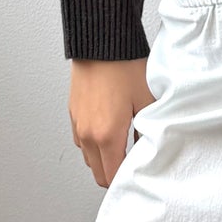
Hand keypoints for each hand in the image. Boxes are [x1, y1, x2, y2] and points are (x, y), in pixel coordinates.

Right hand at [68, 57, 152, 188]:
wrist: (101, 42)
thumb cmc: (124, 67)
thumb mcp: (147, 101)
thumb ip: (147, 132)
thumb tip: (148, 149)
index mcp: (107, 135)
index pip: (112, 176)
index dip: (126, 180)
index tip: (138, 175)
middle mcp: (88, 134)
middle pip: (98, 173)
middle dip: (114, 173)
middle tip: (132, 163)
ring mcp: (78, 124)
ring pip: (89, 158)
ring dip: (103, 158)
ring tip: (122, 145)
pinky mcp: (73, 113)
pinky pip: (82, 140)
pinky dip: (94, 143)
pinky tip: (109, 129)